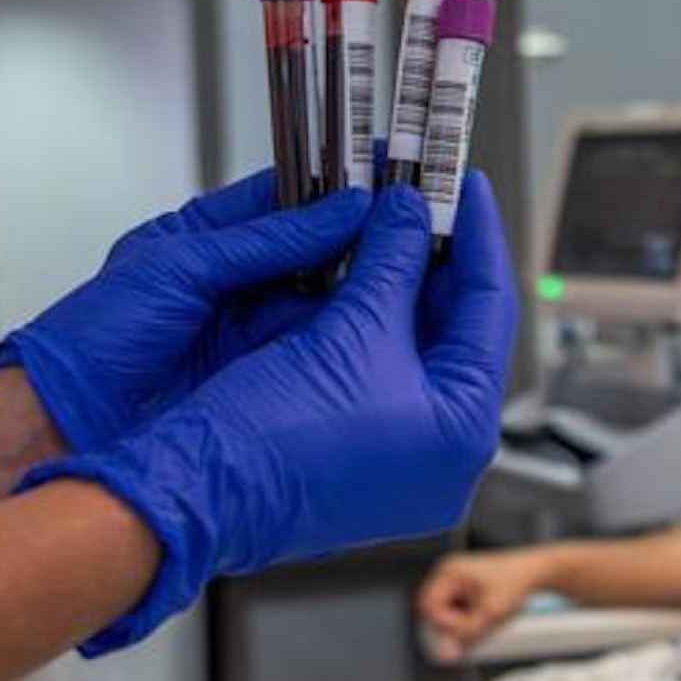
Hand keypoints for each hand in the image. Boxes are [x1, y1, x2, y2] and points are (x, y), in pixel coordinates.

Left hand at [0, 169, 370, 451]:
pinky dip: (345, 340)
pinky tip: (377, 327)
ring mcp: (247, 338)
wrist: (61, 429)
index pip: (281, 200)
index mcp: (200, 243)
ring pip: (320, 302)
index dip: (331, 187)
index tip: (380, 174)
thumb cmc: (90, 344)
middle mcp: (230, 288)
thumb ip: (264, 241)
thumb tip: (337, 211)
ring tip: (407, 272)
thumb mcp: (180, 270)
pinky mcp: (261, 384)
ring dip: (358, 290)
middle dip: (356, 240)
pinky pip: (314, 353)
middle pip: (310, 253)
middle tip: (411, 226)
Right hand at [25, 174, 518, 653]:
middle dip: (436, 259)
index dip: (478, 236)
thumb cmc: (269, 437)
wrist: (189, 493)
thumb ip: (392, 259)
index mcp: (465, 430)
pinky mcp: (362, 456)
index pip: (491, 310)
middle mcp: (446, 456)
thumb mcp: (349, 328)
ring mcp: (404, 462)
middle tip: (423, 199)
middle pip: (458, 329)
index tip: (465, 187)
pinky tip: (357, 276)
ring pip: (416, 348)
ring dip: (400, 285)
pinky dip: (372, 322)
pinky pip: (382, 372)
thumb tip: (407, 214)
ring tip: (389, 224)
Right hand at [417, 549, 554, 660]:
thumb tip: (446, 655)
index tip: (464, 634)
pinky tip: (484, 619)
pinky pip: (455, 609)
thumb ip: (467, 635)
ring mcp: (456, 578)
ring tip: (484, 622)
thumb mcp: (490, 613)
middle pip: (434, 610)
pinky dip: (466, 618)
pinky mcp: (465, 586)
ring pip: (445, 612)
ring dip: (459, 623)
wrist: (535, 571)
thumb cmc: (515, 583)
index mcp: (449, 572)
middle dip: (451, 625)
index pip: (428, 606)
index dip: (443, 625)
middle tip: (475, 630)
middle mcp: (448, 572)